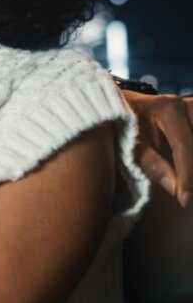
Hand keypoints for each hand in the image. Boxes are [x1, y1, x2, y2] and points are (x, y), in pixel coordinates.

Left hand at [124, 91, 192, 206]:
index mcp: (168, 109)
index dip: (187, 178)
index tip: (185, 200)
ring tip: (184, 184)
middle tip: (187, 194)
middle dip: (192, 169)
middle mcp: (185, 104)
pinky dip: (190, 154)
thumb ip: (150, 164)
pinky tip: (185, 170)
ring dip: (191, 159)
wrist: (117, 102)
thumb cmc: (119, 123)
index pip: (185, 148)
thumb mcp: (128, 143)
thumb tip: (175, 188)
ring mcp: (192, 107)